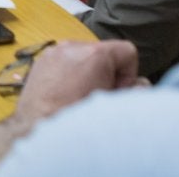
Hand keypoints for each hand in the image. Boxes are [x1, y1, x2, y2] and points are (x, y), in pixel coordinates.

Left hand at [14, 40, 144, 124]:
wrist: (38, 130)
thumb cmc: (76, 123)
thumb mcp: (115, 108)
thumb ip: (135, 92)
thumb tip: (140, 86)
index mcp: (95, 55)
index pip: (127, 51)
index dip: (128, 75)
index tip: (116, 92)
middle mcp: (73, 47)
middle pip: (104, 53)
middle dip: (107, 74)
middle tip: (99, 97)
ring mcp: (55, 52)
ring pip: (84, 57)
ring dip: (88, 73)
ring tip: (79, 97)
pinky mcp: (42, 60)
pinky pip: (66, 61)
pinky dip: (70, 74)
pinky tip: (65, 95)